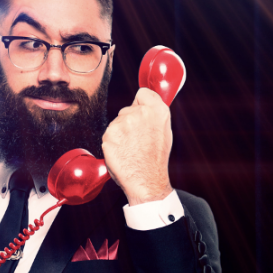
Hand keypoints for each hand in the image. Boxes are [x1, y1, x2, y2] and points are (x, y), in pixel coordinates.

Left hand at [101, 87, 172, 204]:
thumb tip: (145, 104)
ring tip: (131, 148)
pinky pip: (108, 134)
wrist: (146, 180)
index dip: (140, 103)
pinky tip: (122, 152)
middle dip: (129, 122)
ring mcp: (123, 123)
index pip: (143, 93)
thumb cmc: (155, 159)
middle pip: (127, 109)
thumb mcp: (164, 131)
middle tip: (137, 140)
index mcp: (158, 110)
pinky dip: (112, 143)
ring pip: (116, 123)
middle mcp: (140, 113)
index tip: (139, 110)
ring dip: (120, 133)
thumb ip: (154, 114)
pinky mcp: (109, 134)